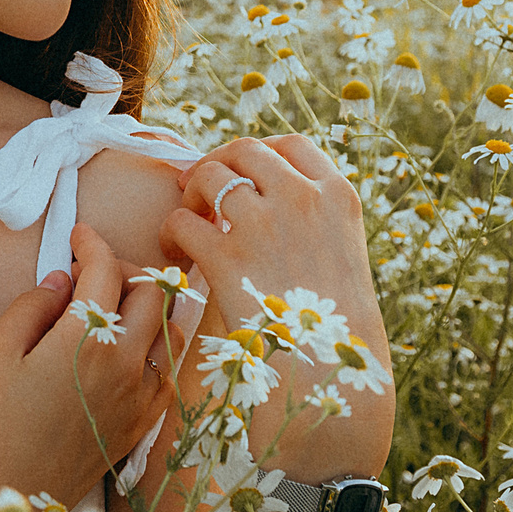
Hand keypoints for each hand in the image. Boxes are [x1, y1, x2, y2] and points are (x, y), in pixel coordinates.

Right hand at [0, 223, 171, 509]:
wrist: (5, 498)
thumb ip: (32, 306)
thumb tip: (62, 281)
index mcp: (87, 340)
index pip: (106, 270)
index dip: (91, 243)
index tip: (77, 236)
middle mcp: (126, 364)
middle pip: (153, 292)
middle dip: (124, 270)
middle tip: (91, 272)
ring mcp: (141, 397)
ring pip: (170, 330)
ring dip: (146, 308)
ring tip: (110, 311)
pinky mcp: (143, 424)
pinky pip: (166, 371)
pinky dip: (152, 349)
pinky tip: (121, 353)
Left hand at [159, 134, 370, 317]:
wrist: (331, 365)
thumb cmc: (335, 318)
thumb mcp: (341, 251)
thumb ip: (312, 216)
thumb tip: (265, 194)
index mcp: (337, 195)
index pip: (292, 145)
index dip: (259, 153)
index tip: (242, 172)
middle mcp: (302, 199)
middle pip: (244, 151)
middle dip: (218, 164)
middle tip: (199, 191)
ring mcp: (264, 224)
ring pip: (208, 177)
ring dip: (191, 195)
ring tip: (189, 222)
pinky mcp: (228, 258)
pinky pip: (182, 222)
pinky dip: (171, 233)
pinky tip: (176, 253)